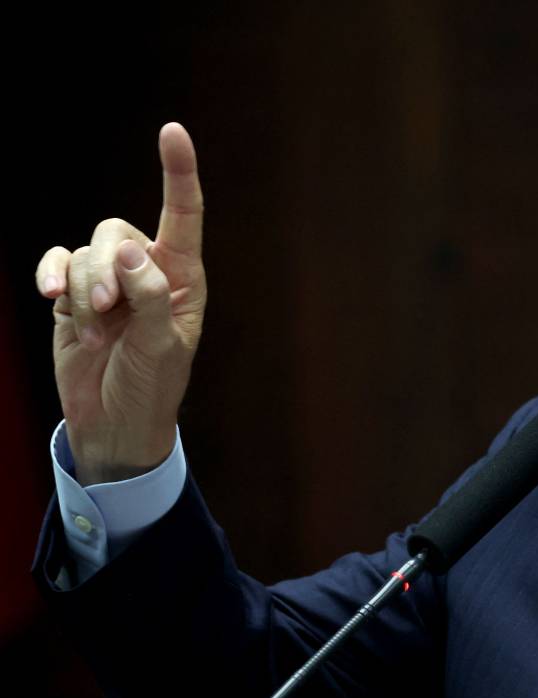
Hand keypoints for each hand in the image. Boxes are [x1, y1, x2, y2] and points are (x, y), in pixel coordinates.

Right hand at [35, 123, 205, 484]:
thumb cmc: (151, 387)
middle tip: (107, 312)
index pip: (184, 216)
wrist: (113, 422)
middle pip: (115, 231)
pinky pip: (57, 264)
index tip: (172, 130)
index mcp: (183, 278)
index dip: (178, 172)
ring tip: (95, 332)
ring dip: (82, 291)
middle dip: (103, 270)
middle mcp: (147, 271)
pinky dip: (52, 278)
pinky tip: (50, 300)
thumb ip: (150, 296)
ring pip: (83, 252)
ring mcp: (108, 282)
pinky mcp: (73, 296)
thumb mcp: (161, 347)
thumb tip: (128, 249)